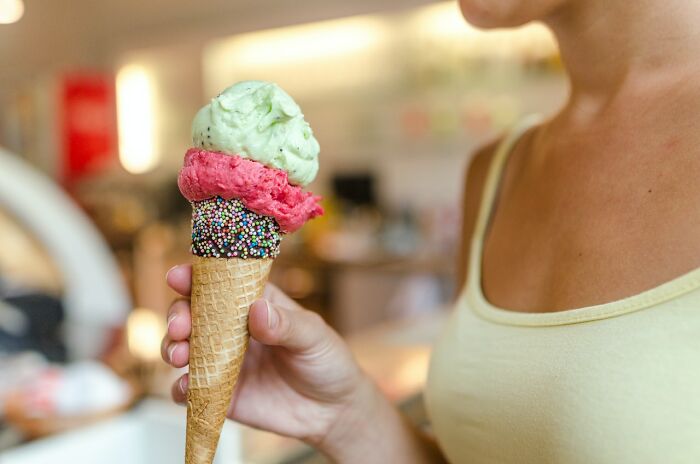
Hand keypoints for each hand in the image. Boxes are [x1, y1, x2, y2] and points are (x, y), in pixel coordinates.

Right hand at [161, 264, 372, 450]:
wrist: (333, 411)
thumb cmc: (326, 361)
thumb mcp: (314, 336)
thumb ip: (286, 324)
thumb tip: (257, 310)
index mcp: (254, 303)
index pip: (221, 283)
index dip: (195, 277)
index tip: (178, 277)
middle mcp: (233, 329)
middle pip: (192, 314)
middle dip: (178, 316)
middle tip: (180, 328)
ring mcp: (223, 362)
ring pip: (184, 349)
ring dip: (173, 348)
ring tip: (180, 356)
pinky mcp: (221, 393)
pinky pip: (190, 390)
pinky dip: (180, 389)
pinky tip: (185, 389)